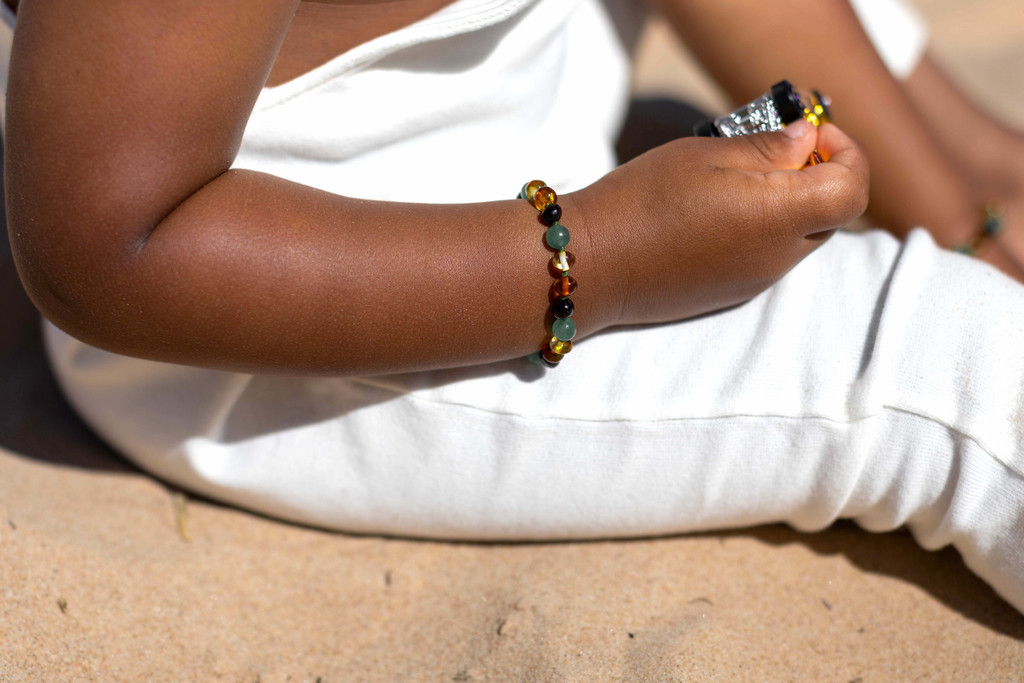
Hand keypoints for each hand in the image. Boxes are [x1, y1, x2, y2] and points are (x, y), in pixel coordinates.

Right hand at [571, 120, 868, 326]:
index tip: (810, 135)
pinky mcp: (729, 294)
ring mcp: (755, 281)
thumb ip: (770, 149)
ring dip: (785, 204)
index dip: (845, 154)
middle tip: (773, 149)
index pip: (854, 189)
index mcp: (780, 216)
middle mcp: (778, 257)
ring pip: (798, 238)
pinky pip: (766, 257)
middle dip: (815, 177)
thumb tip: (808, 141)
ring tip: (734, 180)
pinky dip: (759, 229)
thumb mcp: (709, 154)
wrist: (592, 263)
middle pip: (830, 215)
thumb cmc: (645, 199)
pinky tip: (712, 213)